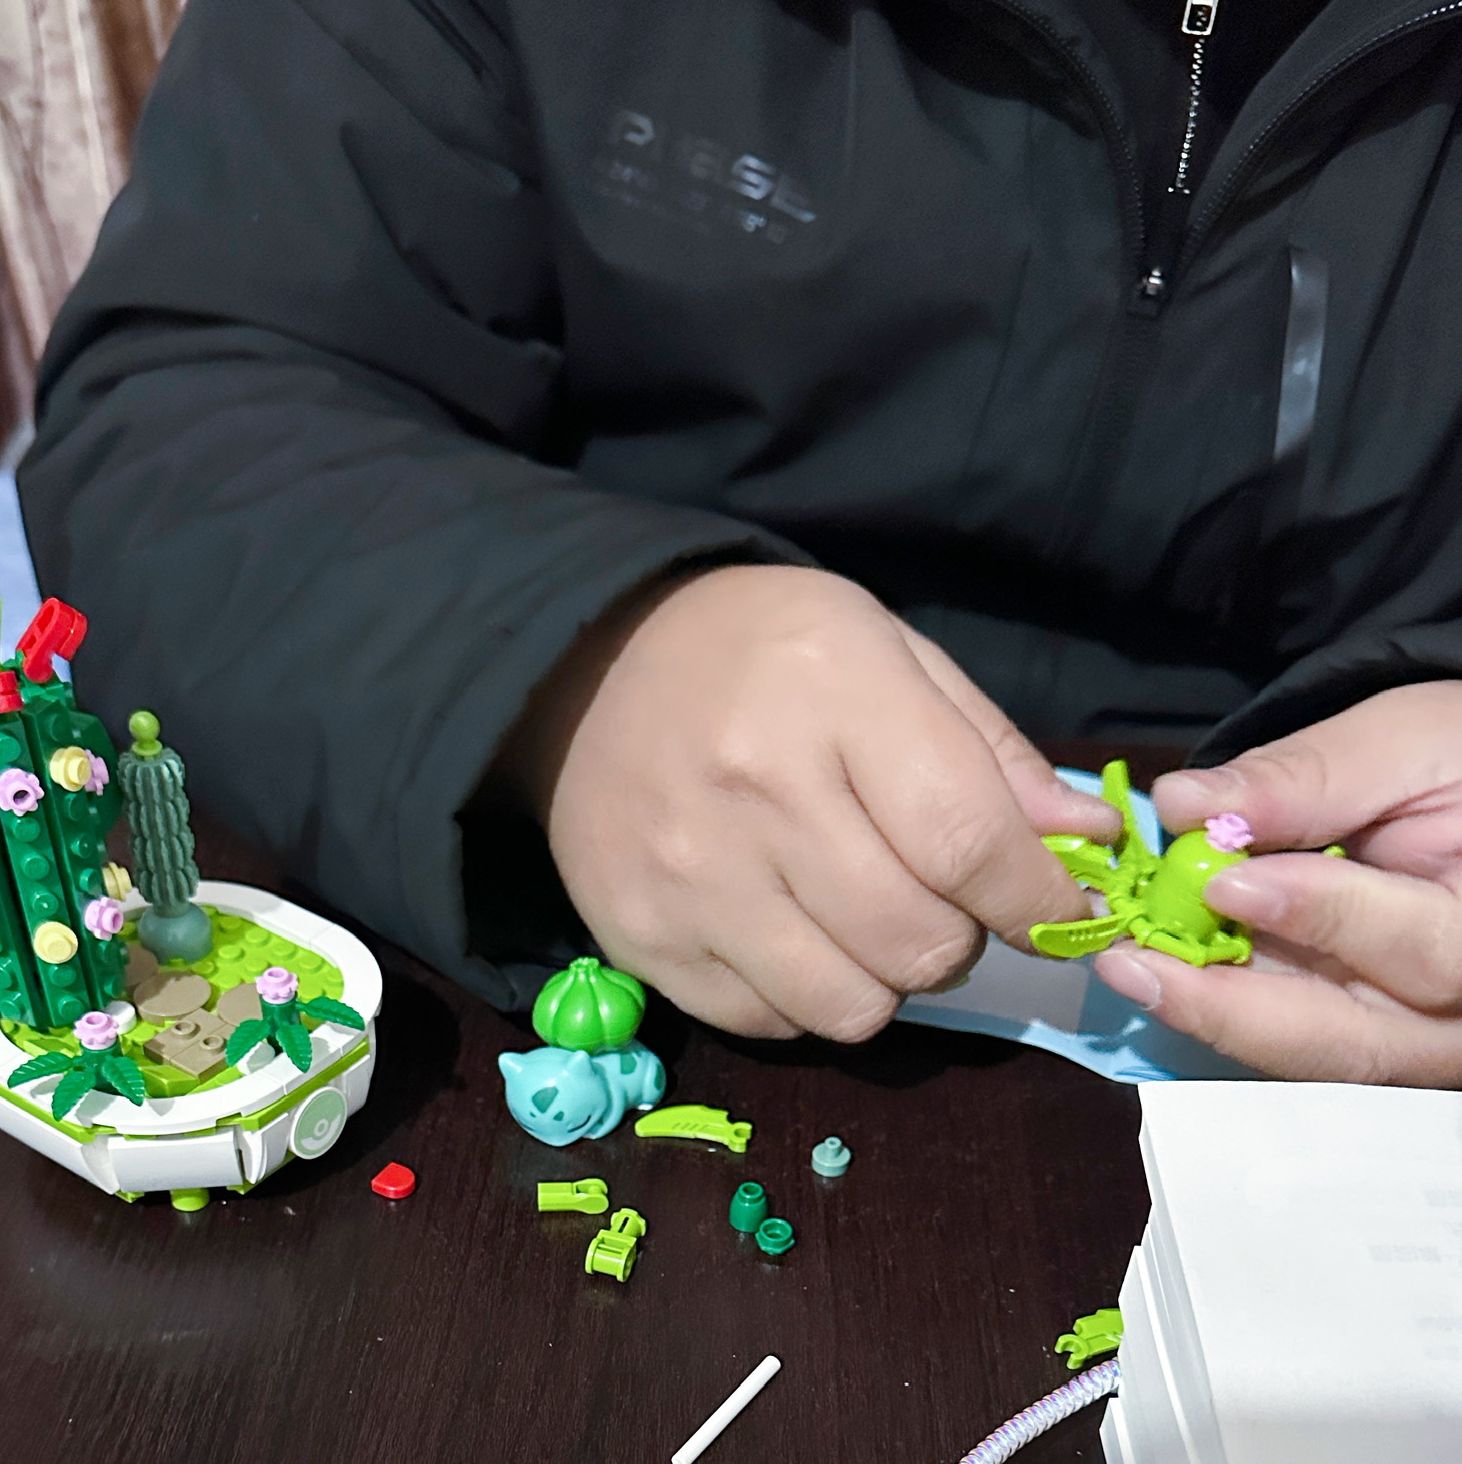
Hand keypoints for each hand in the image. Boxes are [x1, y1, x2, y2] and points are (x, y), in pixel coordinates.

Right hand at [503, 564, 1115, 1039]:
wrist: (590, 665)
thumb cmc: (764, 651)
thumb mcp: (888, 651)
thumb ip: (991, 752)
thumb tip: (1086, 846)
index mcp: (833, 695)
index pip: (968, 843)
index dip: (1038, 899)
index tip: (1060, 911)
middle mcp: (755, 791)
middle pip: (918, 943)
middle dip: (962, 939)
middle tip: (941, 899)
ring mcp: (689, 876)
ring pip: (851, 1008)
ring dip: (885, 978)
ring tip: (861, 917)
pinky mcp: (641, 938)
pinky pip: (771, 1025)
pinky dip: (805, 994)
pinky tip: (788, 928)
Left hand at [1093, 682, 1461, 1084]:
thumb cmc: (1459, 759)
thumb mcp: (1403, 744)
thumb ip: (1308, 780)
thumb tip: (1187, 803)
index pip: (1429, 950)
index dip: (1326, 918)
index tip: (1229, 882)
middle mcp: (1461, 1016)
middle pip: (1350, 1040)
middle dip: (1231, 1005)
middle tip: (1132, 960)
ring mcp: (1414, 1035)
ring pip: (1306, 1048)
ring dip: (1211, 1008)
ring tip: (1129, 963)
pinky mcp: (1366, 1032)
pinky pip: (1289, 1034)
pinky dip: (1222, 1002)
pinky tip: (1159, 967)